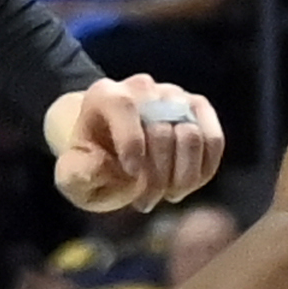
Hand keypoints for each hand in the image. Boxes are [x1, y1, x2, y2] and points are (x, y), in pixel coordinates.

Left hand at [45, 74, 225, 212]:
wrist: (111, 145)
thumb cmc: (94, 161)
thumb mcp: (73, 172)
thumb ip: (75, 175)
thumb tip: (100, 167)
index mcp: (105, 95)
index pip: (123, 107)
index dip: (131, 144)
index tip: (129, 173)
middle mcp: (142, 88)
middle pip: (162, 132)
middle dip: (156, 176)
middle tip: (145, 200)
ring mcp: (174, 95)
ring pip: (192, 136)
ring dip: (183, 176)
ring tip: (166, 194)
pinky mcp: (198, 108)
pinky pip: (213, 140)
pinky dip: (203, 170)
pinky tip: (184, 185)